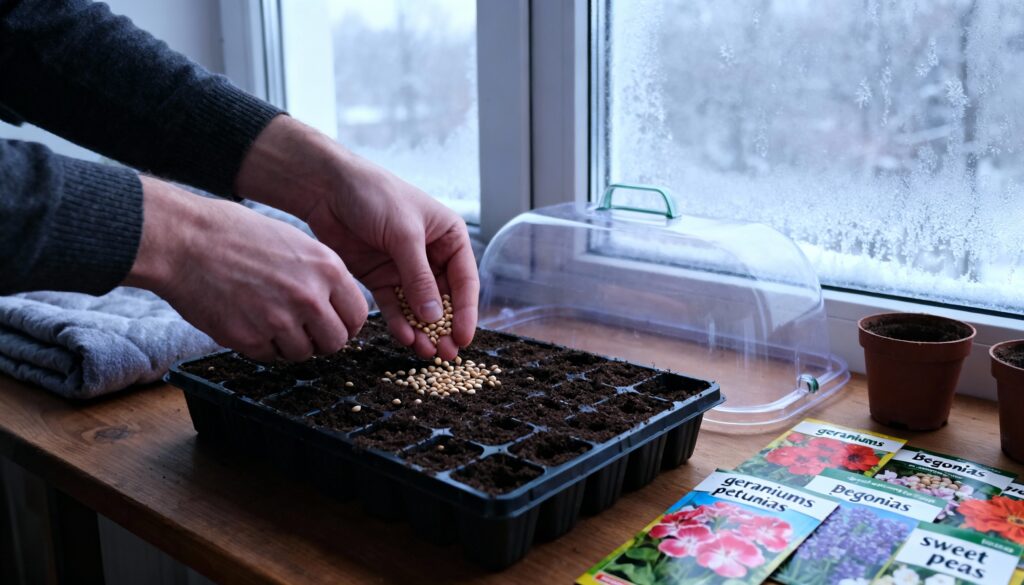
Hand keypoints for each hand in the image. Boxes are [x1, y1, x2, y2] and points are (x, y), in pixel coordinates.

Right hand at [125, 176, 366, 361]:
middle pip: (335, 342)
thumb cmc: (235, 235)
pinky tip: (247, 322)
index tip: (332, 323)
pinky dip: (261, 346)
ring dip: (289, 344)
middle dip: (320, 339)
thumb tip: (335, 305)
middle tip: (302, 329)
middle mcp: (309, 296)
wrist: (184, 240)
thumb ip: (320, 275)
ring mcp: (280, 320)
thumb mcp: (294, 243)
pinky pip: (269, 357)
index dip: (344, 323)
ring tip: (268, 320)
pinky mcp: (250, 338)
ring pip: (303, 354)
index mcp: (327, 268)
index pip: (357, 315)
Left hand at [236, 116, 478, 359]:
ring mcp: (404, 267)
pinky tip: (404, 337)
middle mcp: (431, 254)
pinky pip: (395, 305)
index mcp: (448, 236)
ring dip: (423, 329)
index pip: (464, 280)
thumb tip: (435, 316)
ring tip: (425, 353)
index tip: (463, 338)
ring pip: (420, 306)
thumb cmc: (375, 196)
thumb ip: (419, 277)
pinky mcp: (380, 276)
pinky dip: (400, 321)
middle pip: (444, 298)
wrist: (328, 188)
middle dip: (445, 326)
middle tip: (446, 355)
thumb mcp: (404, 235)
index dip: (466, 311)